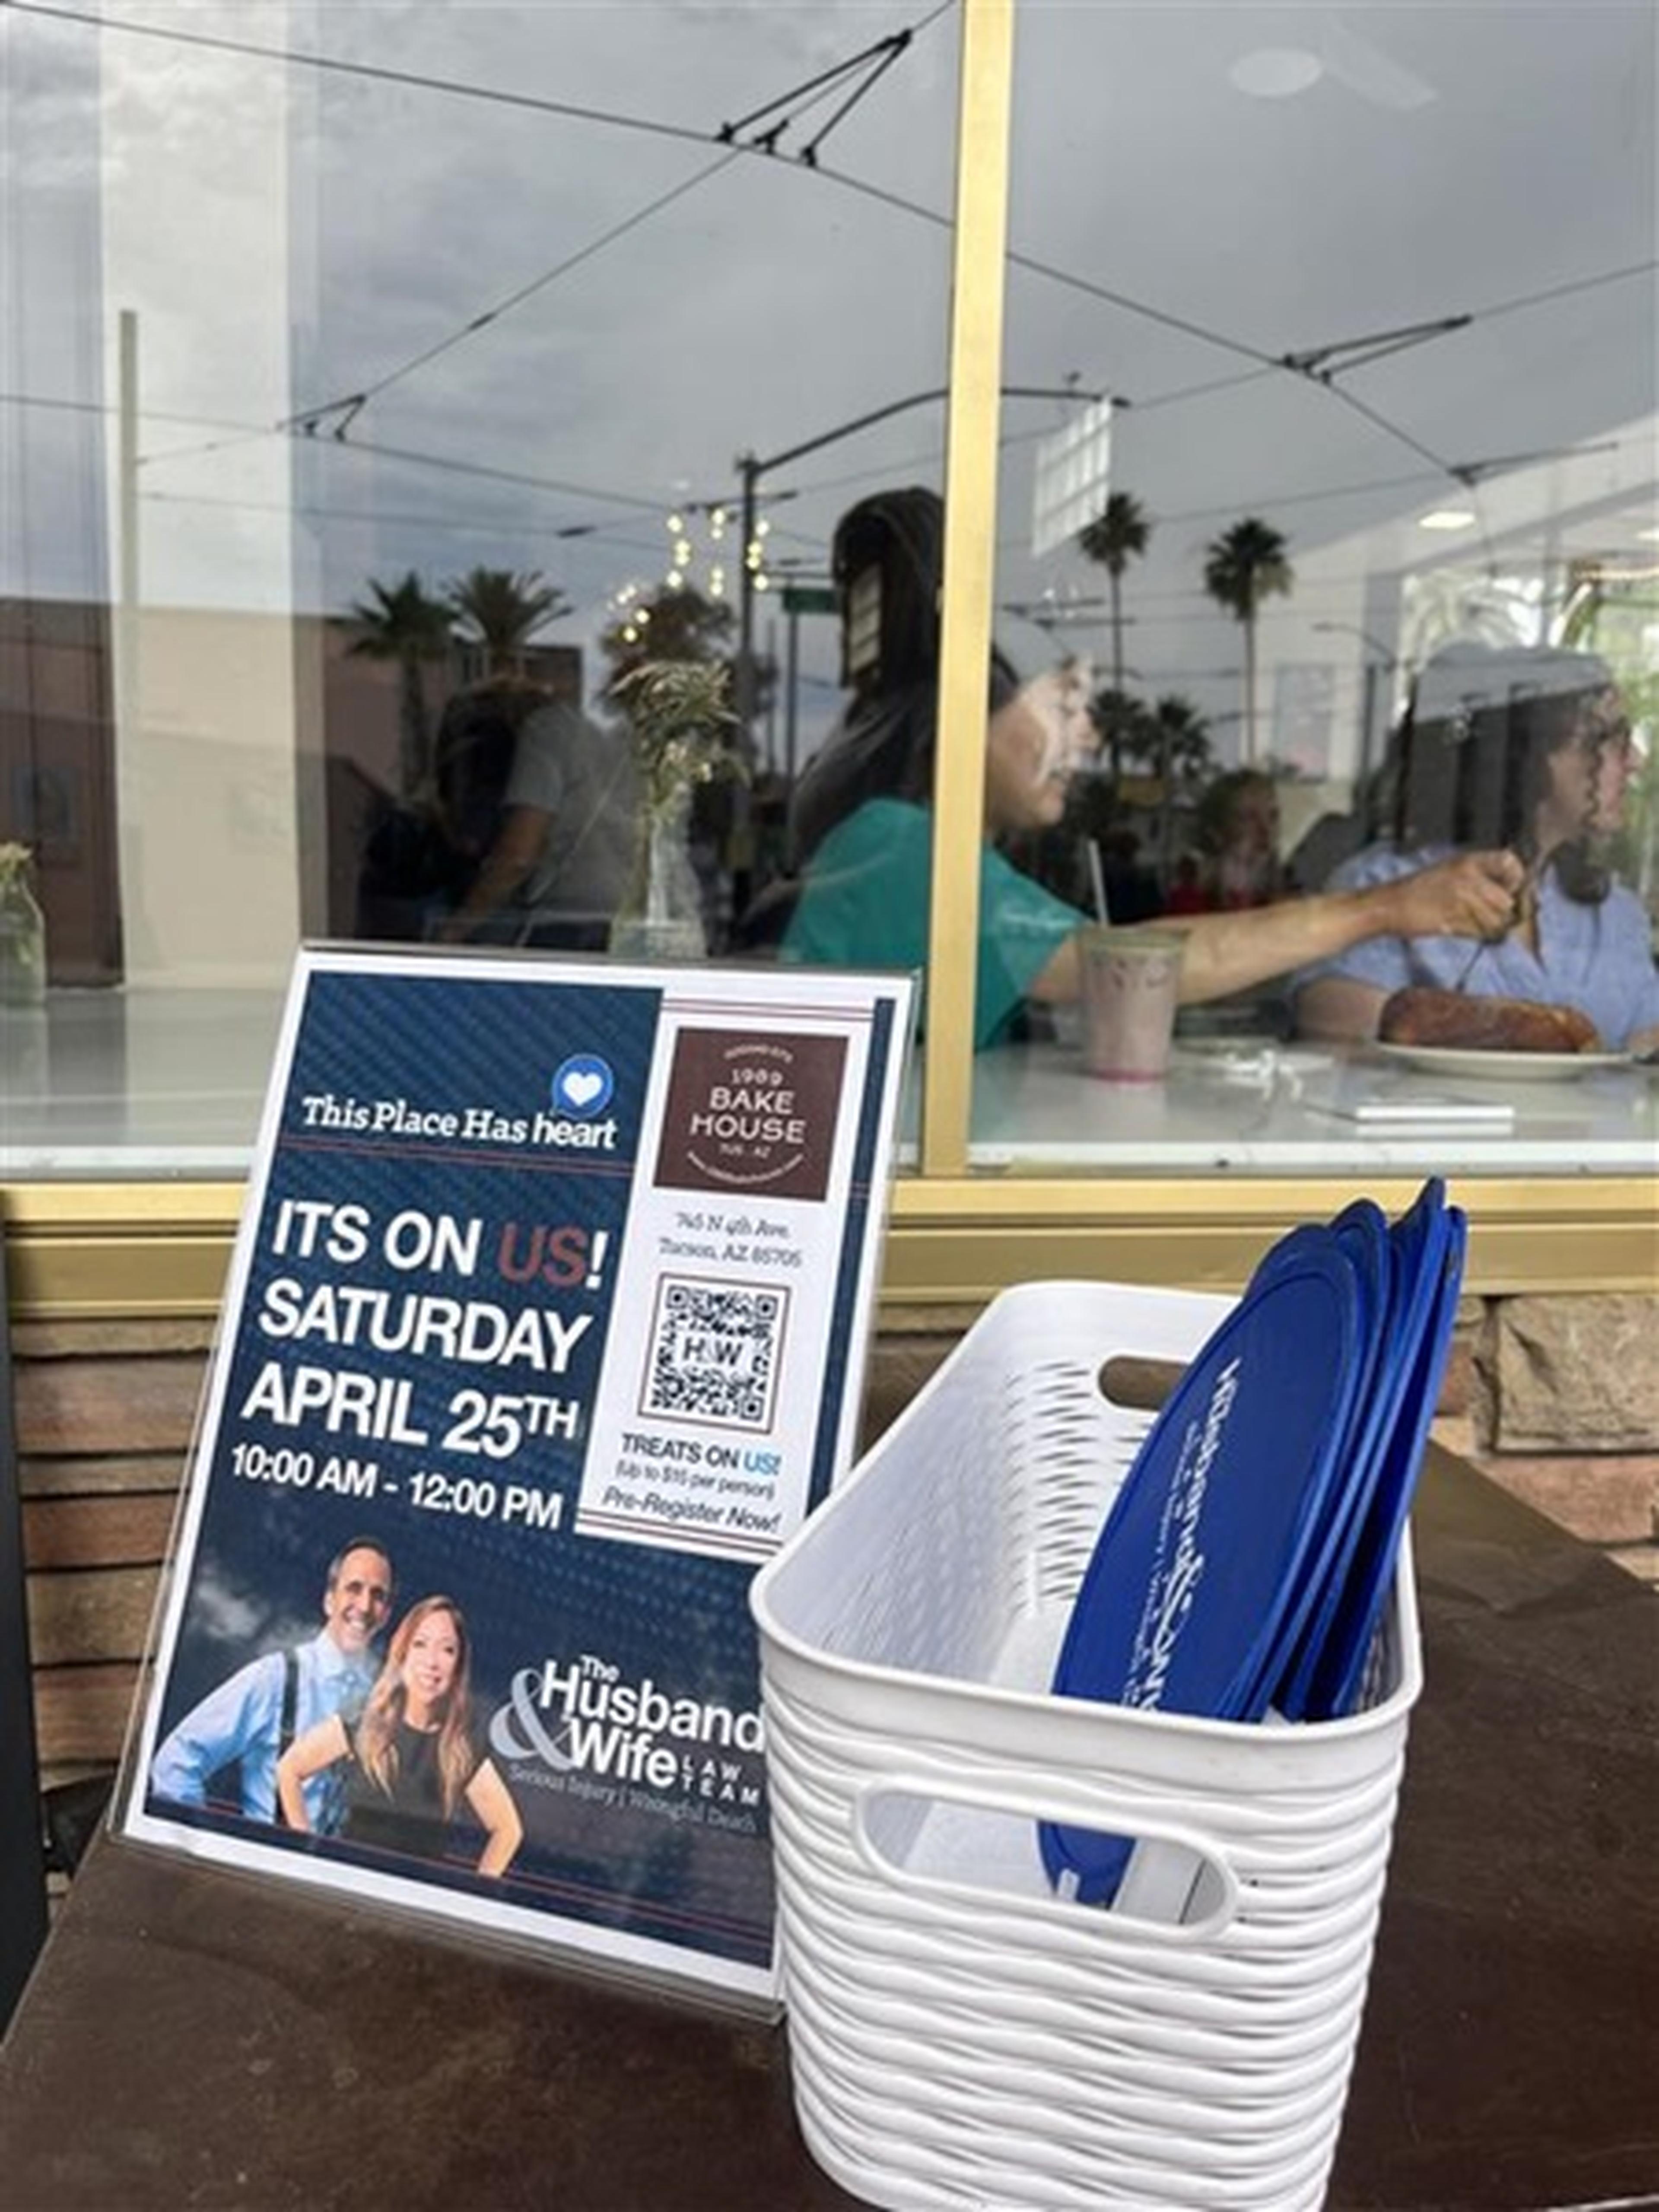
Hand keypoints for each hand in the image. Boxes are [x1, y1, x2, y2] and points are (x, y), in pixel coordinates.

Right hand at [1380, 849, 1524, 941]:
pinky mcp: (1455, 920)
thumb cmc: (1417, 889)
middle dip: (1501, 911)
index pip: (1509, 862)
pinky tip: (1458, 927)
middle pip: (1507, 899)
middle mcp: (1469, 877)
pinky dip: (1475, 934)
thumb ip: (1477, 876)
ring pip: (1496, 919)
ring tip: (1468, 922)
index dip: (1515, 878)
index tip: (1508, 888)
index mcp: (1468, 861)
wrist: (1389, 905)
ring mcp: (1462, 899)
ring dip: (1488, 926)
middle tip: (1484, 914)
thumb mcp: (1448, 870)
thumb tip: (1508, 892)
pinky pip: (1480, 932)